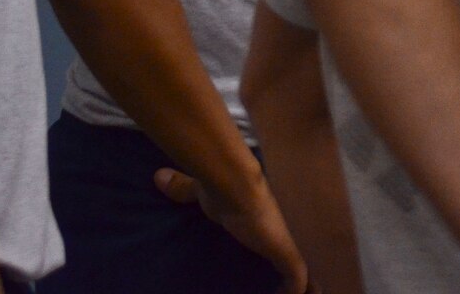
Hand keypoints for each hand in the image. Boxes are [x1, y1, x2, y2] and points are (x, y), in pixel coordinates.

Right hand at [156, 167, 309, 292]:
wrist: (235, 186)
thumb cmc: (221, 190)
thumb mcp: (200, 194)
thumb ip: (183, 189)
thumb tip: (158, 176)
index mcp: (262, 225)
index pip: (273, 244)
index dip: (274, 256)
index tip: (270, 271)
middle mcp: (277, 235)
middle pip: (290, 260)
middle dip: (290, 275)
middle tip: (283, 289)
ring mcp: (284, 245)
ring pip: (300, 274)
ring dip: (299, 287)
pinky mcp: (287, 255)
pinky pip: (298, 280)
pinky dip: (297, 291)